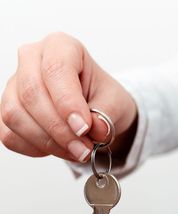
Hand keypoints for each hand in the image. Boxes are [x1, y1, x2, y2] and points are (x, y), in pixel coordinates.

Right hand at [0, 32, 136, 162]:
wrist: (95, 108)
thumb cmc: (103, 96)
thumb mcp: (115, 102)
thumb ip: (106, 115)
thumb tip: (97, 130)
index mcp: (61, 46)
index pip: (55, 69)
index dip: (68, 102)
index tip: (84, 128)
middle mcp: (31, 59)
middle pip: (31, 93)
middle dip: (59, 129)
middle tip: (84, 149)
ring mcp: (14, 85)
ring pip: (15, 115)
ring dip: (48, 141)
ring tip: (78, 151)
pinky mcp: (6, 110)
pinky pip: (10, 134)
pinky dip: (36, 148)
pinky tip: (60, 149)